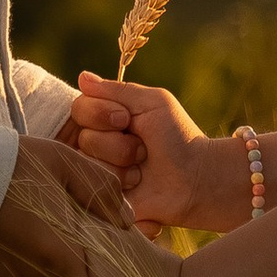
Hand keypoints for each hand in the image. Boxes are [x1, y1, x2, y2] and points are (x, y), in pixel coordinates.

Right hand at [0, 134, 137, 276]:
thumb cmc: (8, 167)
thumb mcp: (63, 162)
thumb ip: (101, 190)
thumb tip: (125, 219)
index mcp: (61, 257)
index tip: (85, 264)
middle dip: (61, 275)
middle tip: (49, 239)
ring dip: (31, 273)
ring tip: (19, 235)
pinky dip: (3, 274)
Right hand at [64, 76, 229, 233]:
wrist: (197, 179)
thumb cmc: (178, 137)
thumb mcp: (152, 102)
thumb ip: (117, 89)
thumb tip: (82, 77)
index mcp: (106, 118)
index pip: (79, 108)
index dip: (100, 113)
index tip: (126, 119)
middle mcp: (98, 144)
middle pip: (82, 137)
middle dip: (116, 143)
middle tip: (142, 148)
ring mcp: (98, 173)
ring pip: (86, 164)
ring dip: (120, 166)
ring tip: (141, 170)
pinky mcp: (101, 198)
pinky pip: (92, 188)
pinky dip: (119, 185)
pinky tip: (137, 187)